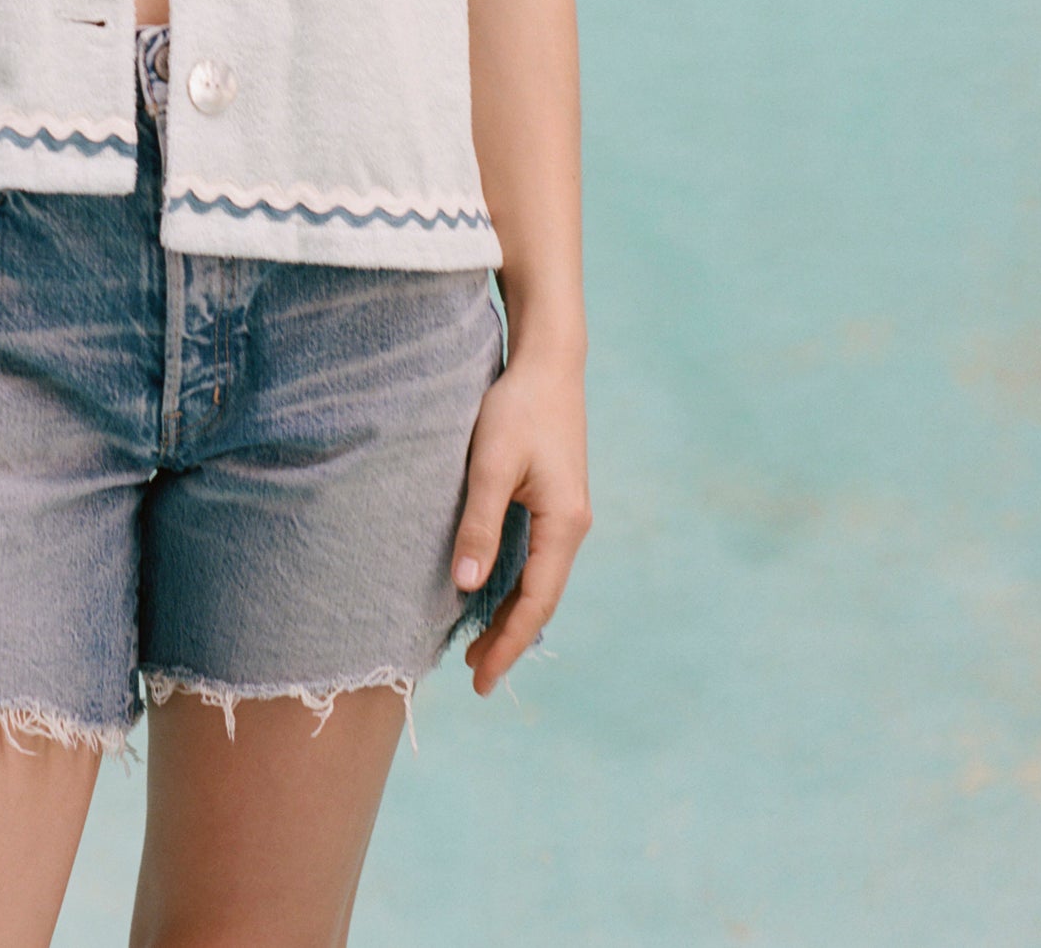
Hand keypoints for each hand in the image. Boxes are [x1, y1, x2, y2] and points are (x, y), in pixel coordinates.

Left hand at [450, 344, 591, 696]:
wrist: (548, 362)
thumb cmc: (518, 408)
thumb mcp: (491, 464)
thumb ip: (480, 523)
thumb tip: (468, 585)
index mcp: (564, 524)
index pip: (536, 603)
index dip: (509, 645)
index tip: (482, 679)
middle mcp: (572, 525)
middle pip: (542, 599)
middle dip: (510, 640)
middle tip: (475, 677)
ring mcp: (566, 513)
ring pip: (539, 580)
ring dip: (512, 614)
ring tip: (477, 646)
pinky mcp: (554, 499)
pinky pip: (536, 558)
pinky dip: (515, 585)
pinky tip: (492, 593)